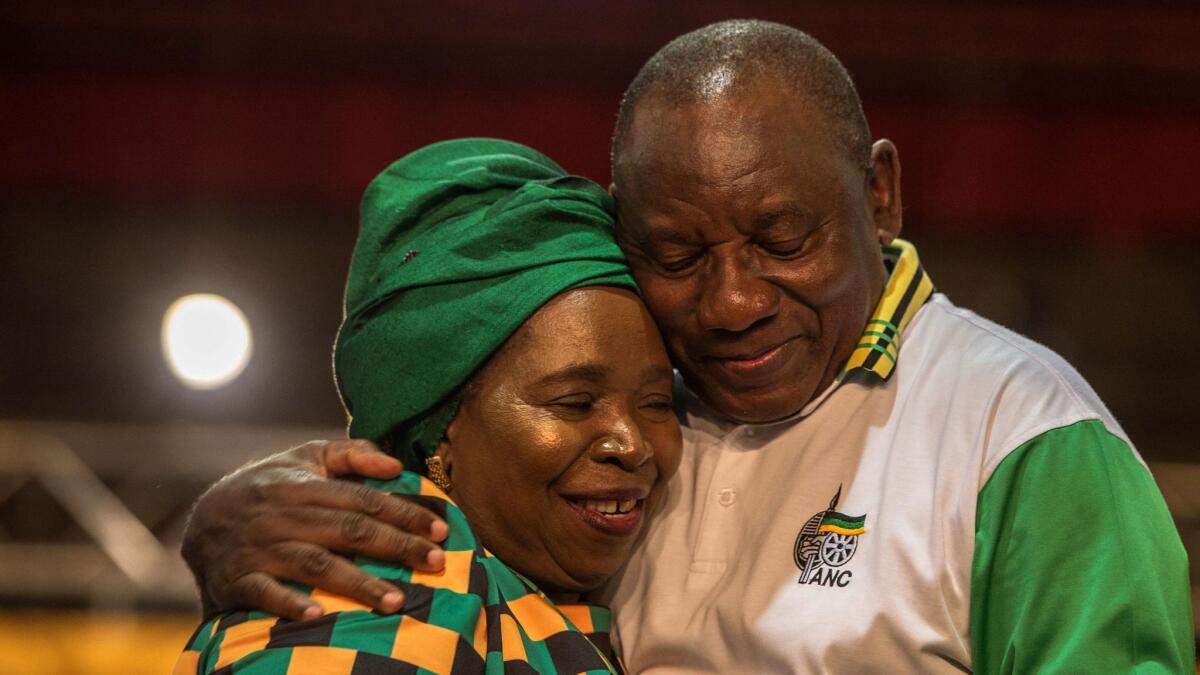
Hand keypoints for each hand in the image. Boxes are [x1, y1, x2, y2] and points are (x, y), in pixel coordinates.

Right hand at [181, 439, 448, 620]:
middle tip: (435, 564)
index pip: (364, 499)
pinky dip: (290, 604)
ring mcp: (261, 549)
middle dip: (396, 547)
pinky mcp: (238, 580)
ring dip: (357, 583)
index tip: (441, 530)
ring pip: (315, 564)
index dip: (403, 514)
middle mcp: (285, 516)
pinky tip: (319, 615)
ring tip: (396, 601)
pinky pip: (265, 593)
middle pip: (349, 530)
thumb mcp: (305, 458)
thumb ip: (351, 455)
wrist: (201, 519)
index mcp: (305, 486)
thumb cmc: (269, 487)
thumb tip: (394, 463)